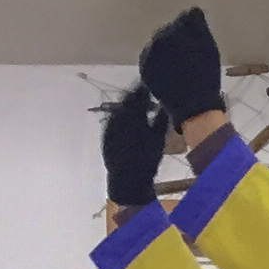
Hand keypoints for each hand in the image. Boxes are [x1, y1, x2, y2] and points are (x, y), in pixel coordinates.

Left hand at [102, 84, 163, 208]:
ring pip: (118, 110)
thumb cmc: (147, 161)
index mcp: (133, 116)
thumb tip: (163, 105)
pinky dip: (120, 118)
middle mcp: (118, 118)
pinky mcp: (105, 134)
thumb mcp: (158, 140)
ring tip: (136, 109)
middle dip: (134, 97)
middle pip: (126, 100)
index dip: (143, 90)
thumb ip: (161, 120)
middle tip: (143, 96)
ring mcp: (109, 126)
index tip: (149, 87)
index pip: (137, 96)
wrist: (128, 181)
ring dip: (127, 107)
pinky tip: (128, 122)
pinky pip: (113, 121)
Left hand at [139, 7, 223, 127]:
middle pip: (166, 34)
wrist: (193, 106)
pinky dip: (159, 62)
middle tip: (188, 53)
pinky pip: (151, 60)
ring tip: (180, 63)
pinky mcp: (145, 70)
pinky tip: (171, 70)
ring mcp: (147, 57)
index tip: (196, 40)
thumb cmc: (205, 76)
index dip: (189, 30)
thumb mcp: (208, 48)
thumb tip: (193, 10)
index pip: (180, 22)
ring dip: (167, 50)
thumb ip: (198, 26)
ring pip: (158, 46)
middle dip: (176, 39)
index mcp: (171, 32)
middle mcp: (155, 41)